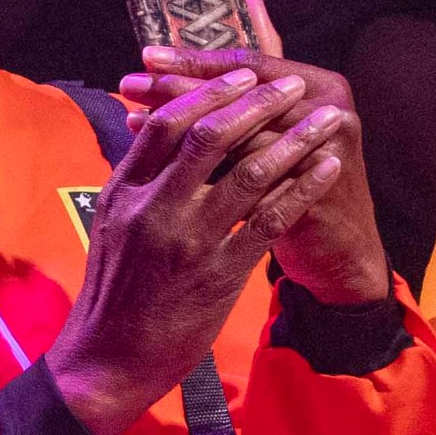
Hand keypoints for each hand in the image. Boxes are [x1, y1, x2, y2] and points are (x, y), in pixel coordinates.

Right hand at [45, 60, 339, 434]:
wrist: (108, 361)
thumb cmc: (113, 293)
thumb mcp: (112, 226)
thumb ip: (136, 180)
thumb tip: (152, 129)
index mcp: (124, 192)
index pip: (166, 124)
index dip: (208, 92)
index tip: (243, 74)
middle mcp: (154, 210)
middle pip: (210, 136)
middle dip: (257, 102)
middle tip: (290, 85)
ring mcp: (187, 242)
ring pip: (249, 173)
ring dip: (295, 139)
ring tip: (327, 118)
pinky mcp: (218, 275)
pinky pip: (271, 221)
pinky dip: (303, 189)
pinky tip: (327, 169)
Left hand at [123, 0, 386, 308]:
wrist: (336, 249)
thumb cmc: (298, 174)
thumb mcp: (282, 115)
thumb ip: (265, 59)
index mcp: (321, 84)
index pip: (249, 62)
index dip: (196, 59)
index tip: (147, 55)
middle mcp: (330, 110)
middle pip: (239, 94)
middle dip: (178, 88)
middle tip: (129, 83)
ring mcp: (324, 153)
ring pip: (238, 135)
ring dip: (181, 127)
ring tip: (132, 119)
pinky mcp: (311, 196)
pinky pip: (244, 181)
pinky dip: (198, 173)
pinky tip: (158, 168)